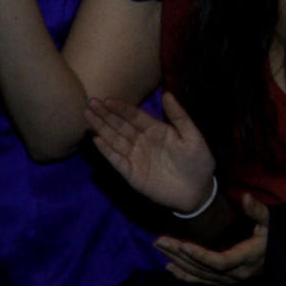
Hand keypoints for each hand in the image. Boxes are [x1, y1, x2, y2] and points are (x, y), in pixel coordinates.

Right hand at [86, 92, 216, 213]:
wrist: (198, 192)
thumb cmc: (198, 162)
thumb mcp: (192, 136)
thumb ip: (179, 116)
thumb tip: (166, 93)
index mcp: (156, 130)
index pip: (135, 116)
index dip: (121, 108)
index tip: (107, 99)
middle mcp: (142, 141)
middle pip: (120, 126)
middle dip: (105, 114)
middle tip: (90, 102)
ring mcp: (135, 157)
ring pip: (115, 140)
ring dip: (101, 128)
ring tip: (87, 116)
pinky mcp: (131, 174)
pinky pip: (117, 161)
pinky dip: (107, 151)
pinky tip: (97, 140)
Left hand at [155, 193, 270, 285]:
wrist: (281, 259)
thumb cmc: (273, 237)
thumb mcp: (270, 222)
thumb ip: (258, 210)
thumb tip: (245, 196)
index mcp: (247, 258)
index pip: (219, 262)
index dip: (200, 255)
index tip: (182, 245)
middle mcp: (236, 274)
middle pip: (202, 268)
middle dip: (180, 254)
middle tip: (159, 241)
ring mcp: (228, 280)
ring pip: (199, 274)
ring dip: (177, 262)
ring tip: (159, 248)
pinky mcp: (223, 282)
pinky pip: (201, 281)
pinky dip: (184, 276)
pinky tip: (169, 267)